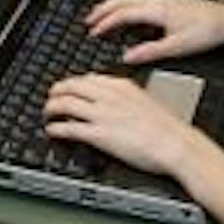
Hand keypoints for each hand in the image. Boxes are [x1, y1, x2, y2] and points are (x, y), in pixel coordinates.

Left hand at [43, 73, 202, 178]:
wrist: (176, 144)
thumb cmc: (167, 128)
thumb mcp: (144, 101)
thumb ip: (125, 97)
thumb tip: (111, 100)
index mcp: (121, 86)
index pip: (87, 78)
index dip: (72, 83)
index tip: (67, 89)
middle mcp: (108, 96)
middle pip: (71, 86)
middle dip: (56, 92)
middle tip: (50, 98)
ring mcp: (102, 115)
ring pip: (64, 104)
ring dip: (50, 108)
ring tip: (47, 113)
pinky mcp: (99, 135)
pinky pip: (69, 128)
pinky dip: (55, 128)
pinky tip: (51, 131)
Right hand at [85, 0, 223, 65]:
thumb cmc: (208, 32)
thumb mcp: (177, 48)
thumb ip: (149, 52)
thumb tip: (128, 57)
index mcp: (157, 10)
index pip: (123, 14)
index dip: (106, 23)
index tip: (94, 31)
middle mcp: (159, 0)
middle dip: (104, 8)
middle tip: (90, 19)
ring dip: (115, 3)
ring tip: (104, 12)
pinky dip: (127, 1)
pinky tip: (130, 9)